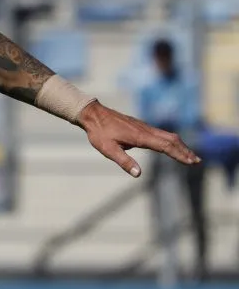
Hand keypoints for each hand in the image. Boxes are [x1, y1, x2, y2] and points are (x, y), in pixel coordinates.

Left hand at [78, 102, 199, 177]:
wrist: (93, 114)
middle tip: (196, 161)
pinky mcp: (140, 126)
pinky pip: (160, 133)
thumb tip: (138, 174)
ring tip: (189, 155)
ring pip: (167, 135)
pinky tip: (171, 146)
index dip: (179, 154)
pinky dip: (171, 140)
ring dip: (179, 145)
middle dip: (184, 150)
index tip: (191, 162)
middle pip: (171, 139)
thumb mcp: (108, 149)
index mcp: (140, 136)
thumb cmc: (99, 132)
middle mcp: (145, 130)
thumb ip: (123, 161)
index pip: (165, 146)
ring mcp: (143, 126)